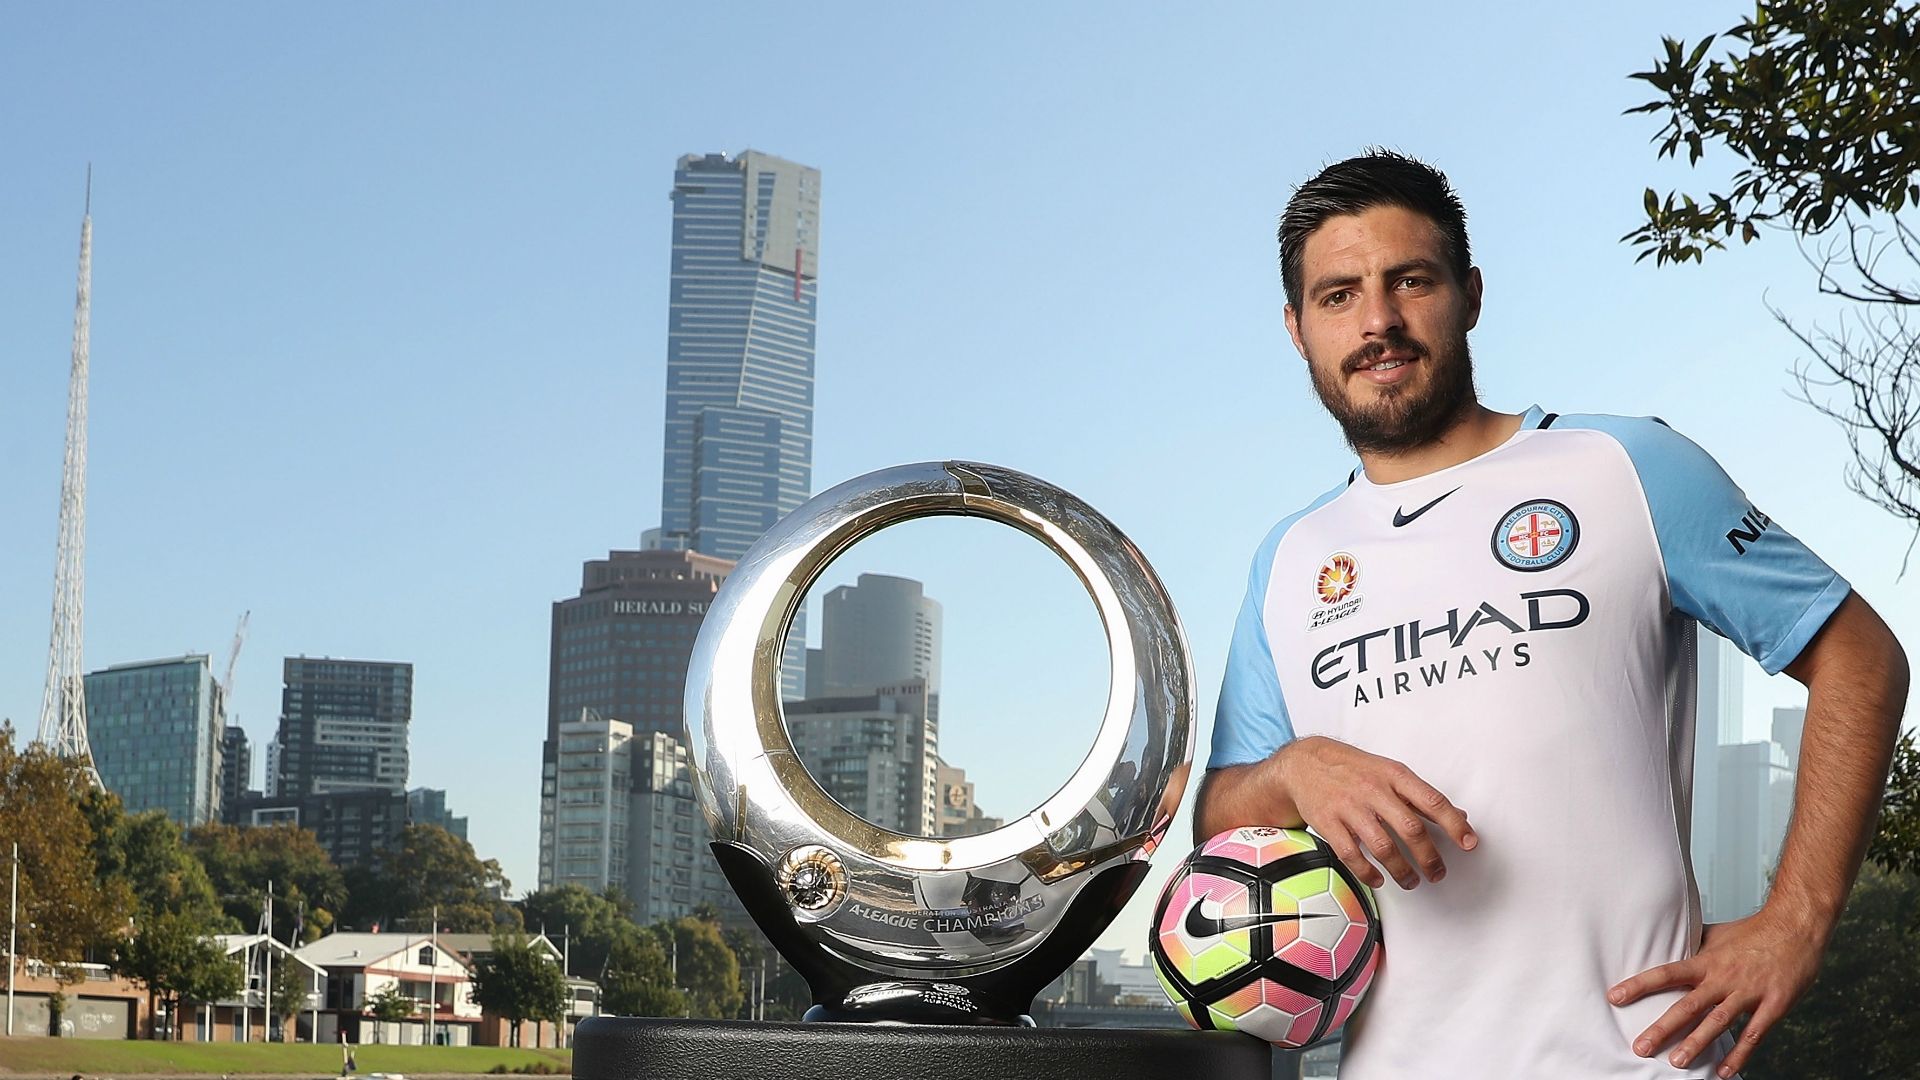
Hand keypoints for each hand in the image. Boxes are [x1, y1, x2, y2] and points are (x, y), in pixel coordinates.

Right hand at [1273, 735, 1475, 889]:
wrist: (1304, 764)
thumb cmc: (1353, 769)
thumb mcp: (1390, 772)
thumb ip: (1422, 797)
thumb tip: (1460, 816)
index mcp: (1394, 776)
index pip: (1432, 801)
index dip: (1454, 824)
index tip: (1469, 843)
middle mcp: (1374, 790)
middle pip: (1411, 829)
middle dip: (1429, 857)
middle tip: (1437, 873)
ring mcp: (1350, 807)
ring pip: (1383, 847)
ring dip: (1402, 871)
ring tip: (1412, 881)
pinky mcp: (1328, 823)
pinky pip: (1352, 855)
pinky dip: (1368, 873)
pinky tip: (1378, 879)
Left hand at [1608, 907, 1823, 1076]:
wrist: (1796, 926)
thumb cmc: (1753, 931)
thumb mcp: (1717, 934)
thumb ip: (1692, 945)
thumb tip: (1665, 941)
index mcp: (1707, 960)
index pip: (1665, 973)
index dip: (1639, 985)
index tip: (1614, 997)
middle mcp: (1723, 977)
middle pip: (1687, 1005)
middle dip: (1662, 1028)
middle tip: (1640, 1047)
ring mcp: (1749, 992)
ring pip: (1717, 1022)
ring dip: (1696, 1044)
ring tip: (1676, 1063)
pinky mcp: (1774, 1004)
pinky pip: (1754, 1034)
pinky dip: (1739, 1055)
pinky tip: (1723, 1072)